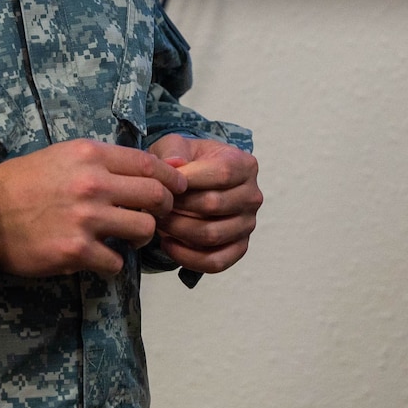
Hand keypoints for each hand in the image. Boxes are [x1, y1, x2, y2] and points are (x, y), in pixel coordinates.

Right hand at [0, 140, 188, 277]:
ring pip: (143, 229)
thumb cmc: (21, 184)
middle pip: (156, 196)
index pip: (149, 163)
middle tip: (155, 217)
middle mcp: (93, 183)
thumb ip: (102, 161)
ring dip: (140, 238)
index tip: (177, 188)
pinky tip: (100, 260)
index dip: (170, 178)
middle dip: (163, 209)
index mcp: (91, 155)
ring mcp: (85, 218)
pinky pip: (115, 262)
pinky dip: (112, 264)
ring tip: (127, 240)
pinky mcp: (75, 251)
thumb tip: (145, 168)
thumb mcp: (62, 156)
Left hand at [149, 135, 261, 273]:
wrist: (191, 184)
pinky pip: (215, 262)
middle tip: (155, 205)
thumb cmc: (185, 163)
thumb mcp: (176, 145)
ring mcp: (248, 224)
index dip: (189, 179)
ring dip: (178, 230)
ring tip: (159, 222)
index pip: (222, 173)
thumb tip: (175, 165)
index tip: (164, 182)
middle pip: (214, 205)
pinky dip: (187, 257)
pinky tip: (168, 243)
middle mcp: (252, 196)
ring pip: (212, 235)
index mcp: (246, 165)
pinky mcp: (238, 248)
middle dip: (178, 206)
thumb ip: (173, 151)